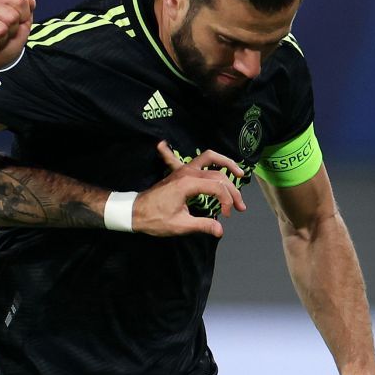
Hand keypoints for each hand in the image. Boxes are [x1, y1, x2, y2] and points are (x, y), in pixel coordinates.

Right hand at [0, 0, 34, 74]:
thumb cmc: (4, 45)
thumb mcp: (22, 29)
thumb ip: (28, 14)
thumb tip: (31, 0)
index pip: (20, 1)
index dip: (23, 18)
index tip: (13, 26)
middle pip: (12, 17)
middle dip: (11, 32)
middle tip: (1, 37)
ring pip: (1, 30)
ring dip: (0, 41)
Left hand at [127, 141, 246, 235]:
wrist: (134, 213)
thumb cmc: (155, 219)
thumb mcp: (180, 225)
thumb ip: (202, 225)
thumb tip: (220, 230)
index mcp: (189, 184)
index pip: (218, 188)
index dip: (227, 202)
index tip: (227, 215)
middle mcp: (187, 172)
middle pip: (218, 175)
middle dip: (233, 190)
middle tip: (240, 207)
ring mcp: (181, 170)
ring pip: (208, 158)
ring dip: (224, 162)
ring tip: (238, 172)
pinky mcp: (175, 173)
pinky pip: (174, 157)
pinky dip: (170, 151)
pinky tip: (161, 143)